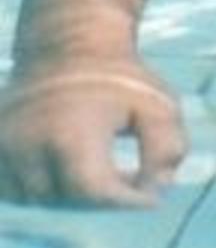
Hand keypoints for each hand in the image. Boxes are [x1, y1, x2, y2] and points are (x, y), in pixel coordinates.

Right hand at [0, 57, 188, 205]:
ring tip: (97, 173)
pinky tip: (66, 173)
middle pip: (64, 199)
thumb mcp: (159, 106)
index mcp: (71, 131)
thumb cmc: (120, 80)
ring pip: (33, 198)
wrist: (69, 47)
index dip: (125, 201)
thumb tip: (156, 189)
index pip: (92, 190)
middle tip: (126, 182)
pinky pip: (9, 188)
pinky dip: (37, 190)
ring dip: (66, 198)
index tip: (149, 195)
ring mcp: (3, 143)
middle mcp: (28, 140)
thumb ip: (166, 149)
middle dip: (100, 200)